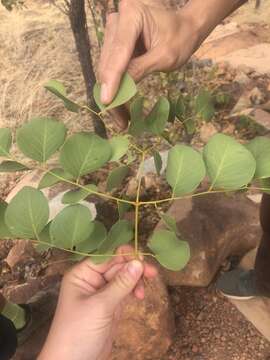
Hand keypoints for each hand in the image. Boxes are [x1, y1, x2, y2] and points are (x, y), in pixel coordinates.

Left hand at [38, 246, 156, 359]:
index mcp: (82, 273)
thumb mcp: (100, 306)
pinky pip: (125, 290)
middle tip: (152, 273)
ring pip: (123, 277)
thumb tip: (138, 262)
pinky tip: (140, 296)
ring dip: (136, 280)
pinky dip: (134, 290)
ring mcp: (102, 292)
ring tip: (144, 292)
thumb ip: (121, 283)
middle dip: (134, 268)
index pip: (106, 256)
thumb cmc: (79, 331)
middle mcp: (92, 279)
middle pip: (117, 265)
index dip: (124, 254)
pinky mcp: (111, 305)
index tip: (142, 258)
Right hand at [98, 0, 200, 126]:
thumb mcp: (164, 57)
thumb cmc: (180, 39)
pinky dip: (115, 87)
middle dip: (111, 93)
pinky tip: (120, 105)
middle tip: (119, 121)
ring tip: (121, 119)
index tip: (108, 102)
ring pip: (105, 69)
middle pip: (108, 63)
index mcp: (132, 16)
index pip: (118, 53)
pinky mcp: (113, 43)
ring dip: (112, 94)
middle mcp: (117, 21)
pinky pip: (110, 68)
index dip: (112, 80)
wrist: (184, 28)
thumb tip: (119, 90)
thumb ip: (140, 70)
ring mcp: (113, 32)